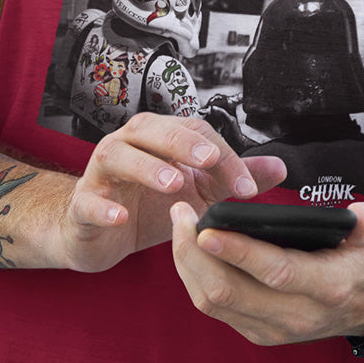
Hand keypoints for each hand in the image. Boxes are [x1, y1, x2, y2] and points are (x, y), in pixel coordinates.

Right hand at [56, 113, 286, 272]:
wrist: (97, 234)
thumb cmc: (148, 205)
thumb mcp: (198, 193)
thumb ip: (233, 178)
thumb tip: (280, 168)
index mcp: (159, 138)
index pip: (194, 133)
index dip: (223, 156)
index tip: (247, 188)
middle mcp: (128, 145)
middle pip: (151, 129)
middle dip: (181, 142)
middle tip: (208, 161)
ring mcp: (102, 173)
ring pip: (118, 155)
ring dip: (146, 167)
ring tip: (172, 184)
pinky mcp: (83, 204)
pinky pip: (88, 200)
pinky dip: (104, 207)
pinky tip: (120, 216)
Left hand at [170, 200, 363, 345]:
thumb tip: (356, 217)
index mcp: (329, 286)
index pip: (275, 271)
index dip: (238, 251)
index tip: (208, 228)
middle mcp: (297, 314)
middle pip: (230, 292)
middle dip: (195, 252)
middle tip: (181, 212)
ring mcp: (274, 327)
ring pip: (215, 302)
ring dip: (188, 263)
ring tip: (180, 222)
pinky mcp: (258, 329)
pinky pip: (215, 307)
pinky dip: (195, 276)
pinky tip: (190, 246)